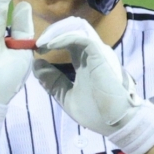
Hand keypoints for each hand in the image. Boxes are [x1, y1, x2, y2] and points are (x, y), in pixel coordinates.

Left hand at [33, 17, 153, 153]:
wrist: (117, 123)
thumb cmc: (97, 113)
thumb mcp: (67, 97)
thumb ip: (53, 82)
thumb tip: (36, 65)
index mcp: (84, 63)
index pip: (67, 43)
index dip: (51, 42)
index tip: (36, 50)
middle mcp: (90, 55)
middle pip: (70, 32)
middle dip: (51, 34)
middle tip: (36, 44)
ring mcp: (95, 53)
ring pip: (75, 31)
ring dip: (55, 33)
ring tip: (41, 43)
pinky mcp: (99, 55)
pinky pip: (80, 38)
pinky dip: (63, 38)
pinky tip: (50, 45)